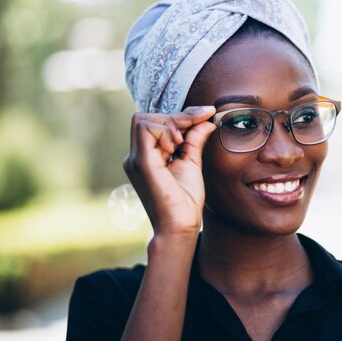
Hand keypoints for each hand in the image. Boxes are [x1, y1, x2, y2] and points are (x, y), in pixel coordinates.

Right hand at [123, 106, 216, 236]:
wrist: (180, 227)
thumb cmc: (184, 201)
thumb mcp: (191, 162)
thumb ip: (194, 140)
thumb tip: (206, 119)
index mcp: (146, 156)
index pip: (155, 122)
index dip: (181, 115)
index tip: (206, 113)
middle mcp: (135, 156)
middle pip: (146, 118)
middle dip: (175, 117)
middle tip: (197, 126)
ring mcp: (135, 160)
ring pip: (143, 120)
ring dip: (170, 124)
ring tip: (182, 144)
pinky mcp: (141, 164)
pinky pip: (146, 131)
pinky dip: (165, 132)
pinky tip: (177, 147)